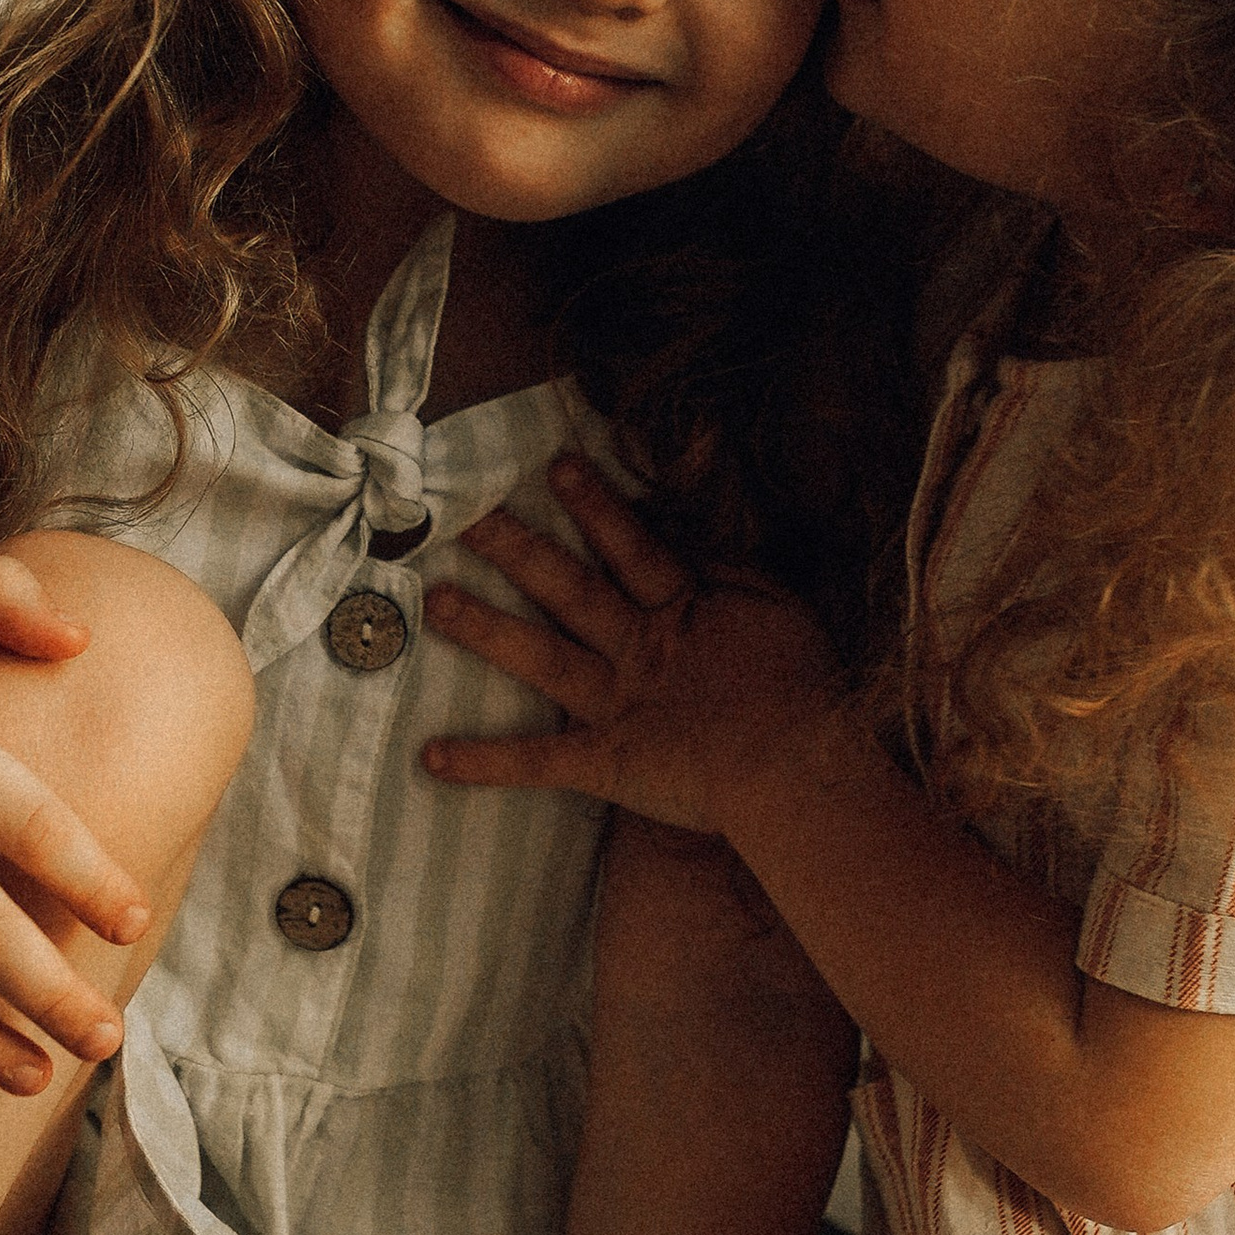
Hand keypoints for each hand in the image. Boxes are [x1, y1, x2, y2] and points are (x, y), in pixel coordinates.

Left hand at [420, 454, 839, 835]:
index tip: (555, 464)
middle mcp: (641, 648)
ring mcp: (620, 704)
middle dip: (516, 550)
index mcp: (684, 609)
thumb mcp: (781, 609)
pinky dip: (485, 763)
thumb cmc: (804, 689)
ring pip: (541, 659)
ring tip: (433, 605)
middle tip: (462, 515)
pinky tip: (429, 758)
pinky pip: (538, 762)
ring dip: (486, 631)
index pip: (632, 546)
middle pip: (569, 589)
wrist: (805, 770)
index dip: (595, 506)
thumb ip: (731, 569)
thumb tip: (685, 530)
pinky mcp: (608, 761)